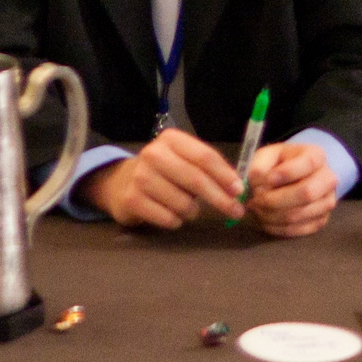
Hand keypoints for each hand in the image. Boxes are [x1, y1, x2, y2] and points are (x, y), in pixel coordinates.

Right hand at [87, 128, 245, 228]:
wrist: (122, 183)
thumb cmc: (163, 172)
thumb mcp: (184, 161)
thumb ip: (208, 170)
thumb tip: (237, 188)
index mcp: (171, 139)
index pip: (204, 156)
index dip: (225, 175)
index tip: (239, 190)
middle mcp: (154, 154)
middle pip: (196, 179)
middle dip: (220, 198)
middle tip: (236, 211)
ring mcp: (141, 177)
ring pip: (184, 204)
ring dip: (193, 212)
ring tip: (185, 207)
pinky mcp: (132, 200)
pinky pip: (169, 219)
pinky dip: (176, 221)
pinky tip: (169, 213)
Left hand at [241, 141, 340, 236]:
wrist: (293, 179)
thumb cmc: (279, 164)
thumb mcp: (267, 156)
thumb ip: (259, 164)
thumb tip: (256, 179)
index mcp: (317, 155)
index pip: (309, 163)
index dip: (286, 173)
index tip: (264, 179)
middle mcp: (328, 179)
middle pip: (306, 193)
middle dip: (275, 199)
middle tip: (255, 200)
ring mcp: (327, 202)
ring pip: (299, 214)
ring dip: (272, 215)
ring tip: (256, 209)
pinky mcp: (321, 221)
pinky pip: (298, 230)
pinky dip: (277, 227)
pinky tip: (264, 219)